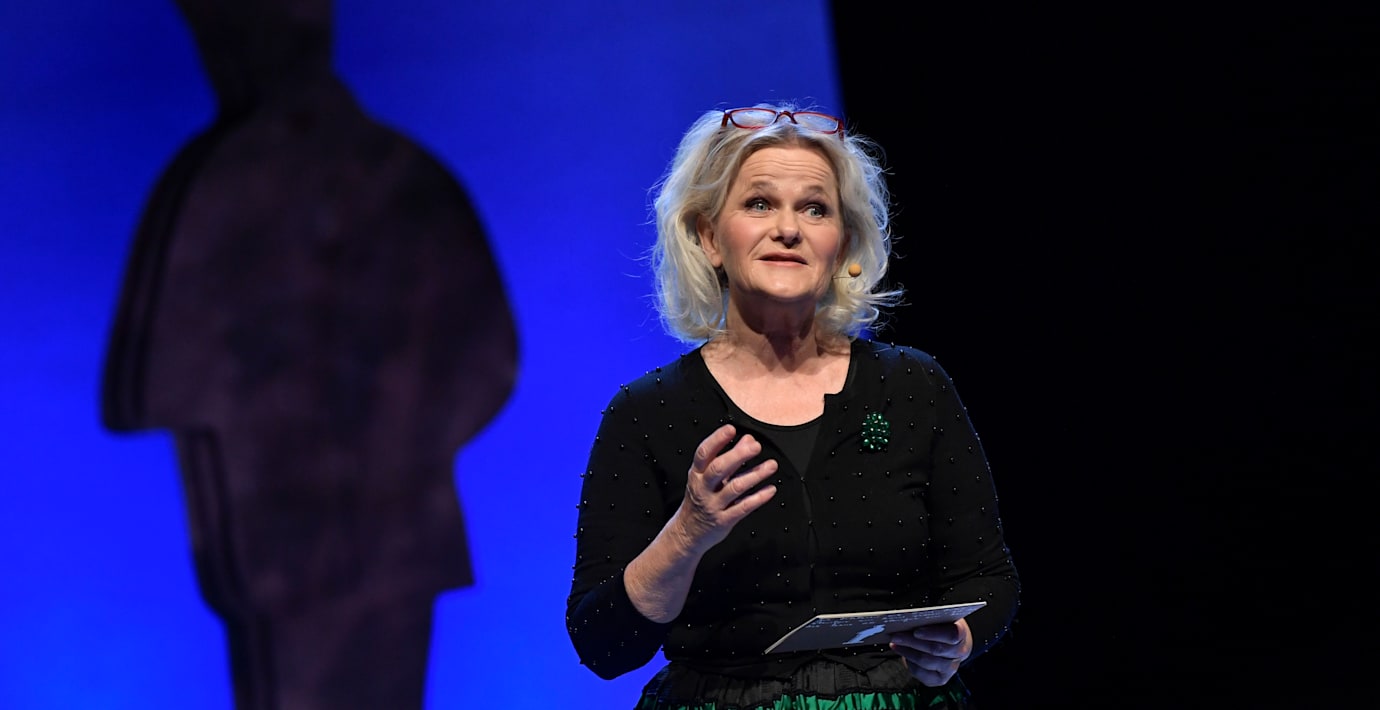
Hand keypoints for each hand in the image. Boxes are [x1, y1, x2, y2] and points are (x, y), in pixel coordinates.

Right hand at [673, 424, 777, 554]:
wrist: (687, 533)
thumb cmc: (699, 500)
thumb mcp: (707, 477)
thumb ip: (728, 458)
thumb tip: (748, 440)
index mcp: (697, 474)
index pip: (704, 453)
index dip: (717, 440)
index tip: (731, 429)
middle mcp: (703, 488)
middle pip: (718, 468)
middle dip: (738, 455)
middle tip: (755, 447)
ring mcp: (713, 505)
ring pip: (735, 488)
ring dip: (755, 475)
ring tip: (771, 466)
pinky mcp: (723, 520)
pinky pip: (743, 508)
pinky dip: (758, 498)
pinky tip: (770, 489)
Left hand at [889, 618, 972, 687]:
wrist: (951, 643)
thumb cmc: (942, 626)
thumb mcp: (939, 617)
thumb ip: (928, 617)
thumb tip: (907, 617)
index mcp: (961, 633)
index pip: (952, 635)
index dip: (933, 634)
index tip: (916, 631)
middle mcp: (959, 652)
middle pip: (936, 649)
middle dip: (912, 642)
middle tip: (896, 636)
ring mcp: (951, 668)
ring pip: (926, 662)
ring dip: (908, 652)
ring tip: (895, 643)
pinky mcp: (940, 679)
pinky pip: (922, 673)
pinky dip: (910, 663)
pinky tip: (903, 653)